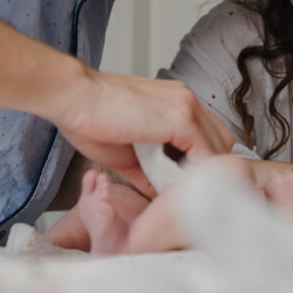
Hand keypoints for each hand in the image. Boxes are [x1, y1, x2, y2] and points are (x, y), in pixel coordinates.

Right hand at [52, 68, 234, 197]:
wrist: (72, 98)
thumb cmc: (89, 119)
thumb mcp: (127, 153)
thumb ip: (149, 172)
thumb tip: (161, 194)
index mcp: (174, 101)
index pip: (208, 135)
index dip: (198, 162)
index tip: (181, 184)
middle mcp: (185, 99)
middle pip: (220, 140)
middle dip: (205, 167)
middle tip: (182, 188)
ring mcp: (186, 106)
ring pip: (217, 147)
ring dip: (200, 172)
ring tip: (176, 190)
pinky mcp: (180, 118)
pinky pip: (203, 152)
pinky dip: (192, 173)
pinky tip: (173, 185)